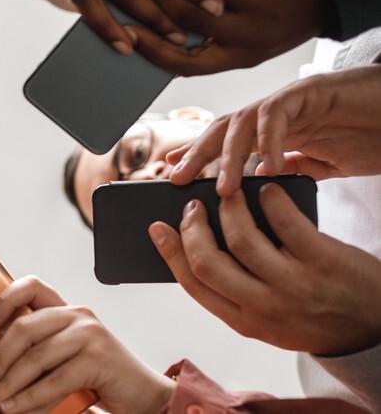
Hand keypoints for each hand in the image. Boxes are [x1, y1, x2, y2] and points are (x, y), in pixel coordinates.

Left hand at [0, 276, 169, 413]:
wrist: (142, 395)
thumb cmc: (97, 377)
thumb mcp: (65, 356)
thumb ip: (39, 348)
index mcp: (66, 310)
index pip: (33, 287)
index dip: (6, 299)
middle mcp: (78, 315)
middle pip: (24, 328)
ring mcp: (89, 335)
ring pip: (36, 357)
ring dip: (9, 384)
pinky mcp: (98, 359)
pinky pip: (55, 380)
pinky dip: (30, 398)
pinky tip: (14, 409)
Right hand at [132, 0, 329, 75]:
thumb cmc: (272, 21)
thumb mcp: (243, 46)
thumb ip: (205, 46)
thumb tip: (147, 37)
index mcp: (237, 57)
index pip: (185, 64)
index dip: (152, 50)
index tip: (125, 32)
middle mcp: (251, 37)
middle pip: (189, 19)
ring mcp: (265, 5)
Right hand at [151, 187, 380, 355]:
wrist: (375, 327)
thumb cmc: (315, 316)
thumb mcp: (267, 321)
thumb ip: (235, 293)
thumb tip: (198, 248)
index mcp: (244, 321)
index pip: (193, 284)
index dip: (169, 252)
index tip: (158, 228)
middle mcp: (265, 307)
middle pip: (208, 261)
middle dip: (193, 227)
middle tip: (192, 206)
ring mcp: (294, 284)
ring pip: (242, 238)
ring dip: (228, 207)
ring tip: (227, 193)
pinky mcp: (323, 261)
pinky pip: (286, 222)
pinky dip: (270, 199)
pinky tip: (268, 190)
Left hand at [167, 65, 380, 195]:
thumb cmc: (372, 133)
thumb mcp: (328, 163)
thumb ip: (296, 168)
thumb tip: (265, 183)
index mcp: (275, 129)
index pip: (226, 140)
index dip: (197, 153)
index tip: (171, 173)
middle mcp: (275, 112)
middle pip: (223, 128)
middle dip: (197, 153)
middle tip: (177, 179)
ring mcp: (290, 99)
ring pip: (243, 121)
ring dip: (228, 155)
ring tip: (223, 188)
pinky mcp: (310, 89)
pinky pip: (278, 113)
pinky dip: (270, 141)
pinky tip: (267, 168)